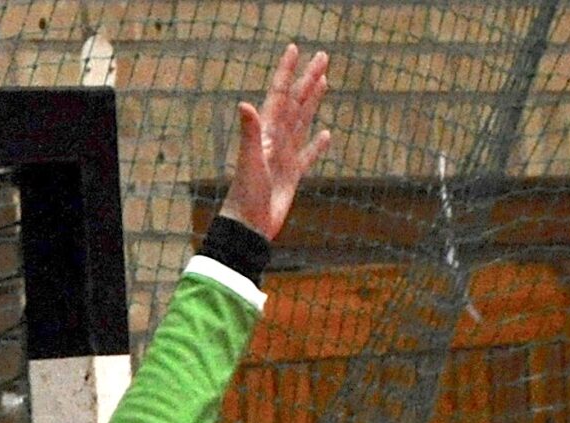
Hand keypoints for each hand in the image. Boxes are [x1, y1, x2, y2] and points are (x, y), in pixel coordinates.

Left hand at [220, 44, 331, 241]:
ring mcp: (284, 157)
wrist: (248, 226)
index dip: (286, 72)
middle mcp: (275, 141)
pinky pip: (307, 155)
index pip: (279, 95)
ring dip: (312, 102)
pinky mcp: (291, 176)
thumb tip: (244, 104)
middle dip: (307, 79)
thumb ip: (249, 132)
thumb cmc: (245, 195)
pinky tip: (326, 134)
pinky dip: (317, 144)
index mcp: (266, 133)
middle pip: (295, 102)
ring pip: (302, 122)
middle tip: (322, 56)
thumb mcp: (249, 161)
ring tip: (323, 82)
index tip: (294, 49)